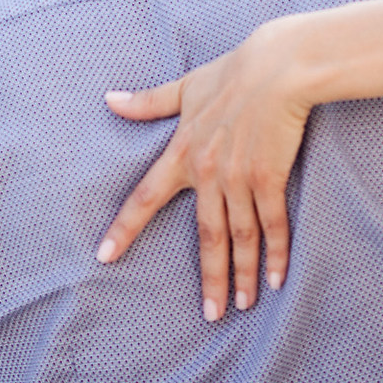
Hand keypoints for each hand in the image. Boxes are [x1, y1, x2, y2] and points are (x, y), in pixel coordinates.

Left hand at [95, 33, 312, 322]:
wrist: (277, 68)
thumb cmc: (230, 75)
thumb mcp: (183, 89)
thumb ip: (147, 102)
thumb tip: (109, 99)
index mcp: (181, 154)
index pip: (144, 198)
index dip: (123, 229)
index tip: (105, 257)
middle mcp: (207, 173)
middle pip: (205, 235)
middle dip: (208, 278)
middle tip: (210, 314)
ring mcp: (239, 179)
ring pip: (239, 237)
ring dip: (243, 274)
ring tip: (244, 305)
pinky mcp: (270, 178)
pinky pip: (273, 224)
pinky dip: (276, 253)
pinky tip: (278, 279)